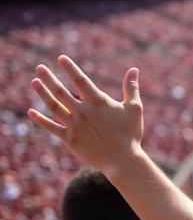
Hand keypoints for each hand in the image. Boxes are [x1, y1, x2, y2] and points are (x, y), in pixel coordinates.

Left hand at [29, 56, 143, 177]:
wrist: (122, 160)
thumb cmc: (131, 134)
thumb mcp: (134, 108)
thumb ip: (131, 88)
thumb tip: (134, 70)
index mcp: (98, 102)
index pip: (80, 80)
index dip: (70, 68)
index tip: (60, 58)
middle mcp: (83, 111)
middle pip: (61, 91)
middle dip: (50, 78)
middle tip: (39, 67)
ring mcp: (74, 125)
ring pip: (53, 106)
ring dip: (42, 93)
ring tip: (34, 82)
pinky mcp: (69, 139)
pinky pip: (51, 127)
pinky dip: (40, 120)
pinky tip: (31, 112)